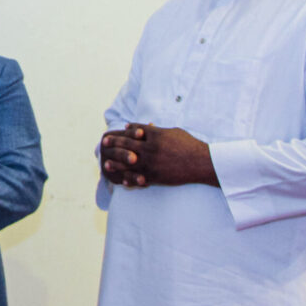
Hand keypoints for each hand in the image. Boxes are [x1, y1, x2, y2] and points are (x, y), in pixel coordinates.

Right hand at [100, 125, 147, 186]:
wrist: (116, 156)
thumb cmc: (131, 142)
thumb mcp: (133, 136)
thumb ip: (142, 132)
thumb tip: (152, 124)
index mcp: (109, 136)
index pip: (122, 134)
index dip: (132, 133)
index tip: (141, 133)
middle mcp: (105, 150)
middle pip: (117, 152)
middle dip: (125, 155)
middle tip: (134, 158)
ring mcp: (106, 163)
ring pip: (119, 169)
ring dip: (131, 174)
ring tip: (142, 178)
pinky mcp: (110, 176)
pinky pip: (122, 179)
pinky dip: (132, 182)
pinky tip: (142, 184)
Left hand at [101, 124, 217, 187]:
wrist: (201, 163)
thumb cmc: (189, 145)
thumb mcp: (173, 132)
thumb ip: (157, 130)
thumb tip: (145, 125)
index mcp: (155, 135)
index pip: (135, 130)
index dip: (126, 130)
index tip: (120, 129)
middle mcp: (151, 148)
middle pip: (127, 144)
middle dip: (115, 143)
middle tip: (104, 143)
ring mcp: (152, 163)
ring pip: (128, 162)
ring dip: (116, 162)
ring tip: (106, 162)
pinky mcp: (155, 176)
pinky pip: (138, 177)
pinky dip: (129, 178)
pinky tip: (122, 179)